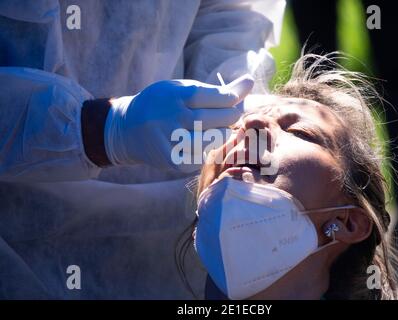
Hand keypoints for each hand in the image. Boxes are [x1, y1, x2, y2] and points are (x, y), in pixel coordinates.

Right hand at [104, 75, 253, 171]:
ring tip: (217, 125)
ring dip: (223, 132)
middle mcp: (175, 119)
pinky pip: (205, 155)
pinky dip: (208, 147)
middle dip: (235, 113)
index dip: (237, 94)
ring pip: (217, 139)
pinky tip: (201, 140)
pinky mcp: (174, 161)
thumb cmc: (161, 104)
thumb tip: (248, 84)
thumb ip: (212, 90)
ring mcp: (174, 142)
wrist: (127, 130)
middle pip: (223, 118)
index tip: (247, 87)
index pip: (219, 97)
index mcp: (177, 97)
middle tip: (234, 110)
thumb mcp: (180, 89)